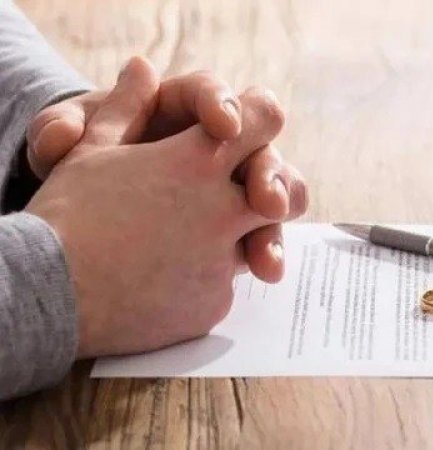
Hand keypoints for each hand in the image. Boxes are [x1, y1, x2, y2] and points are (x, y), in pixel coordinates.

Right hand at [26, 58, 284, 356]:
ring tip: (174, 244)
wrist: (44, 295)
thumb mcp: (91, 150)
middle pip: (280, 191)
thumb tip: (143, 68)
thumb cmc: (66, 214)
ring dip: (228, 240)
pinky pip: (223, 286)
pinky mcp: (214, 305)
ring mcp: (222, 262)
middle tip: (236, 196)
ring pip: (250, 243)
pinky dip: (202, 282)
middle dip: (263, 190)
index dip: (258, 120)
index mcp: (198, 161)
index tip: (244, 129)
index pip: (266, 122)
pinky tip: (162, 280)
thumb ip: (127, 108)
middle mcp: (222, 210)